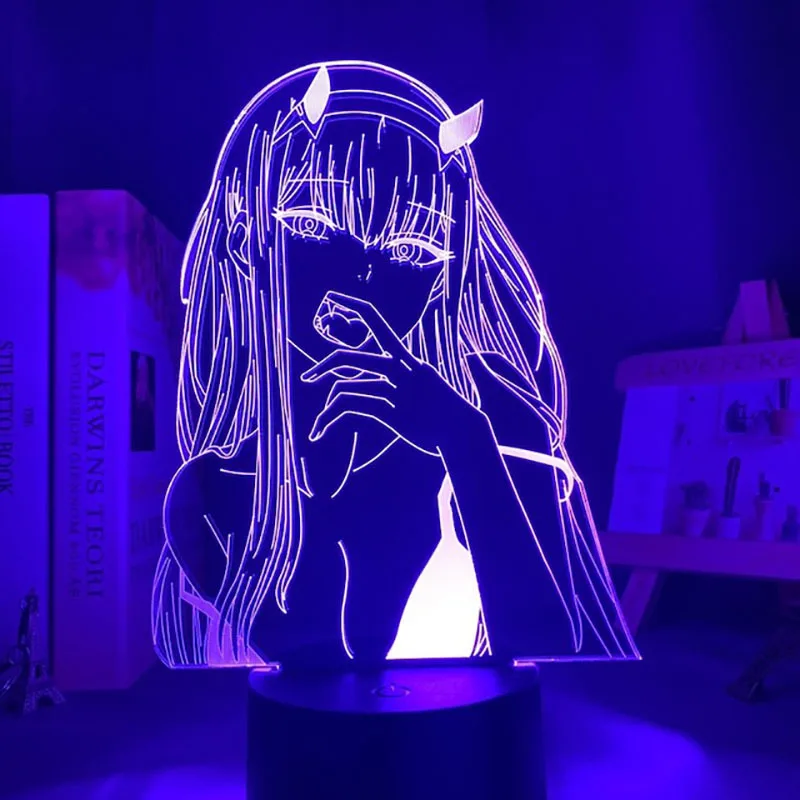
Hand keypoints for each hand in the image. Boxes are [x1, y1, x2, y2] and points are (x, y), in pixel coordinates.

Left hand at [300, 292, 483, 455]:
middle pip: (353, 358)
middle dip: (325, 365)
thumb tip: (376, 380)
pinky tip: (325, 430)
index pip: (378, 323)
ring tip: (317, 425)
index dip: (353, 306)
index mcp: (410, 360)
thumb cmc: (446, 411)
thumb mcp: (425, 384)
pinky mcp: (395, 414)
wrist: (466, 432)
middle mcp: (403, 370)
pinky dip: (333, 418)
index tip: (331, 297)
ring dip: (326, 408)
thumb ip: (403, 377)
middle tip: (306, 378)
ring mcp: (399, 392)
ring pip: (348, 388)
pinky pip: (355, 409)